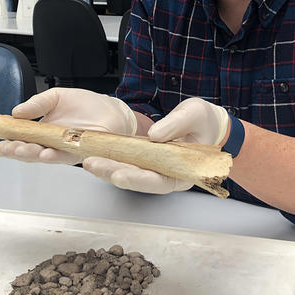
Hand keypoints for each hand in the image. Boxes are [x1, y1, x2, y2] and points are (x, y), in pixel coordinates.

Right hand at [0, 88, 136, 164]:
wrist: (110, 109)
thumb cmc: (85, 105)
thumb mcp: (56, 97)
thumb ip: (37, 103)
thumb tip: (16, 112)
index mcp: (41, 131)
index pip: (20, 141)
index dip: (8, 144)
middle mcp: (50, 144)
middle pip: (29, 153)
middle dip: (17, 151)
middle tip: (8, 147)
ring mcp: (64, 150)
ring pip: (45, 156)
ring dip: (33, 155)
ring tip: (25, 150)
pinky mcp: (80, 151)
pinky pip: (66, 155)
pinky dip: (56, 155)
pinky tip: (47, 153)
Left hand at [82, 98, 228, 193]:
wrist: (206, 123)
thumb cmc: (204, 121)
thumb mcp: (194, 114)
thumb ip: (176, 124)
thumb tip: (154, 135)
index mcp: (184, 172)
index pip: (159, 180)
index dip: (138, 179)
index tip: (119, 175)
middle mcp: (168, 175)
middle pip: (138, 180)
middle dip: (113, 172)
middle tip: (92, 164)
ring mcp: (156, 168)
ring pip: (130, 172)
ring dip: (108, 167)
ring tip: (88, 159)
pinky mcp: (147, 159)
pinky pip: (128, 161)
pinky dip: (112, 157)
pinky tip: (96, 153)